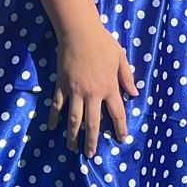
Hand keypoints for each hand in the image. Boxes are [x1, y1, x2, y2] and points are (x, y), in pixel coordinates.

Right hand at [48, 22, 138, 156]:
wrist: (79, 32)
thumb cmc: (102, 43)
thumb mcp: (120, 57)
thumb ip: (127, 77)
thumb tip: (134, 93)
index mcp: (109, 87)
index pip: (117, 113)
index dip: (120, 128)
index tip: (121, 139)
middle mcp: (93, 93)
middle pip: (93, 123)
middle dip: (92, 141)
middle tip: (90, 154)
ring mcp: (75, 91)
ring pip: (74, 119)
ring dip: (73, 136)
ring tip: (72, 149)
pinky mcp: (61, 86)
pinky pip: (57, 105)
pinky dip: (54, 117)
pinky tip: (52, 127)